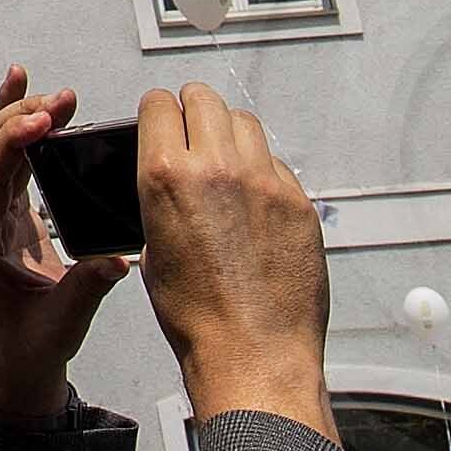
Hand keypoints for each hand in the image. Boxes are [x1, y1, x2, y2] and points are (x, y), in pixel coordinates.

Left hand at [0, 77, 125, 422]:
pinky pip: (10, 161)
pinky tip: (35, 102)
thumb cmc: (31, 345)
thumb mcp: (63, 322)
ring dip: (25, 118)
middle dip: (21, 119)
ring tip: (62, 97)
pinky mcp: (7, 212)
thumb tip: (117, 259)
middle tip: (63, 101)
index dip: (14, 144)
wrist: (20, 362)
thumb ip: (87, 287)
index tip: (43, 120)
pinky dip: (23, 131)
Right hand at [128, 90, 329, 434]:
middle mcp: (216, 168)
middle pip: (204, 98)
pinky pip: (276, 164)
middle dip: (192, 111)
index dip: (157, 114)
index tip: (161, 123)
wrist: (252, 353)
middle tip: (192, 133)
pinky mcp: (298, 201)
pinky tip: (255, 204)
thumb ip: (161, 201)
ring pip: (245, 122)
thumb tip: (173, 182)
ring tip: (226, 165)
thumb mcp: (151, 251)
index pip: (159, 105)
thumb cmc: (198, 317)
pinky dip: (262, 172)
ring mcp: (264, 181)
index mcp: (166, 177)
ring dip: (230, 134)